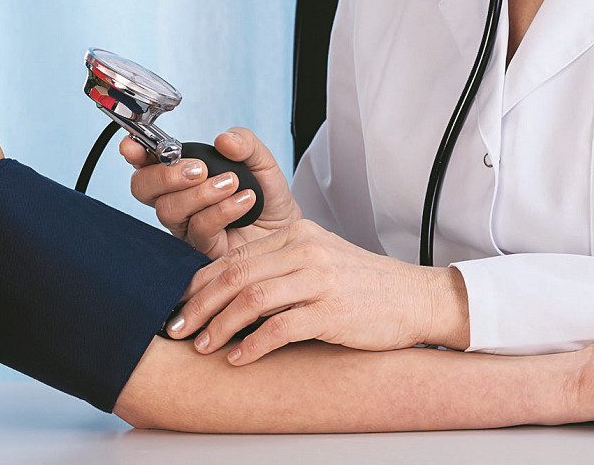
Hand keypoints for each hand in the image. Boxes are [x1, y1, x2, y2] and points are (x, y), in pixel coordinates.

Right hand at [123, 126, 300, 259]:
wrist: (287, 232)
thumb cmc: (267, 197)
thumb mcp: (262, 161)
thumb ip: (245, 144)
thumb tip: (224, 139)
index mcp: (183, 174)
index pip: (146, 162)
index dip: (134, 152)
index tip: (133, 146)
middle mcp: (177, 200)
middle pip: (142, 188)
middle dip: (166, 174)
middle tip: (199, 169)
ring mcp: (185, 226)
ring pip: (168, 209)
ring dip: (201, 193)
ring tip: (233, 183)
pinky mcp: (201, 248)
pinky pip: (198, 228)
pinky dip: (222, 210)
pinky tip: (245, 201)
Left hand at [164, 219, 467, 360]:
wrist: (416, 298)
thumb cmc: (365, 286)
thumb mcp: (320, 262)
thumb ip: (279, 268)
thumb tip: (228, 292)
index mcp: (297, 235)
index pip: (234, 255)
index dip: (199, 282)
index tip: (179, 305)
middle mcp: (305, 250)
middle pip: (235, 274)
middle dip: (199, 304)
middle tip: (177, 328)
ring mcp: (320, 279)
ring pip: (252, 297)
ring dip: (220, 325)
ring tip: (202, 346)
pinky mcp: (333, 310)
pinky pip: (281, 327)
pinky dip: (254, 344)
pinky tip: (239, 358)